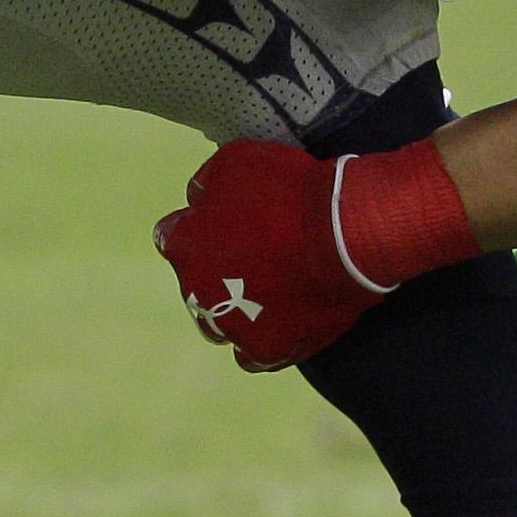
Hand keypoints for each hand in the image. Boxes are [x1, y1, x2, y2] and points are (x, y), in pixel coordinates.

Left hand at [154, 137, 387, 371]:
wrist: (344, 235)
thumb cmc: (290, 191)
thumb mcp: (237, 161)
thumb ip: (206, 182)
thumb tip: (197, 197)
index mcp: (183, 246)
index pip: (172, 237)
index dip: (198, 227)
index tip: (221, 221)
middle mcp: (196, 292)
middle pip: (195, 282)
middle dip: (215, 268)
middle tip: (254, 253)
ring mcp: (231, 327)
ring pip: (218, 322)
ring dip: (232, 307)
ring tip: (265, 290)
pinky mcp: (266, 351)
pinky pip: (252, 355)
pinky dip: (260, 339)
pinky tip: (277, 322)